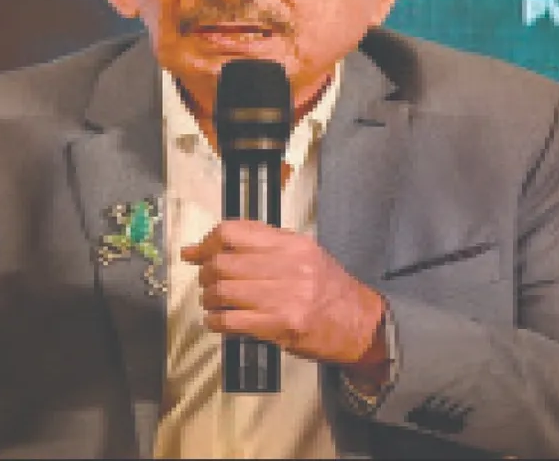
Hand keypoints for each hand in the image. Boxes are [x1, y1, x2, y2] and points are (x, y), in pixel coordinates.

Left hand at [182, 219, 386, 367]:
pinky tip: (217, 321)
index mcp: (292, 244)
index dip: (207, 242)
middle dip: (205, 273)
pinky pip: (231, 320)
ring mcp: (284, 297)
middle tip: (206, 281)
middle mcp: (288, 266)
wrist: (362, 325)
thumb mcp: (304, 254)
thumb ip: (264, 245)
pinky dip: (215, 321)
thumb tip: (215, 243)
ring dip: (209, 298)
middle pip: (223, 262)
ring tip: (212, 302)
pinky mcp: (280, 326)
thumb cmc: (330, 290)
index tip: (196, 252)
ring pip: (223, 290)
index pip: (233, 232)